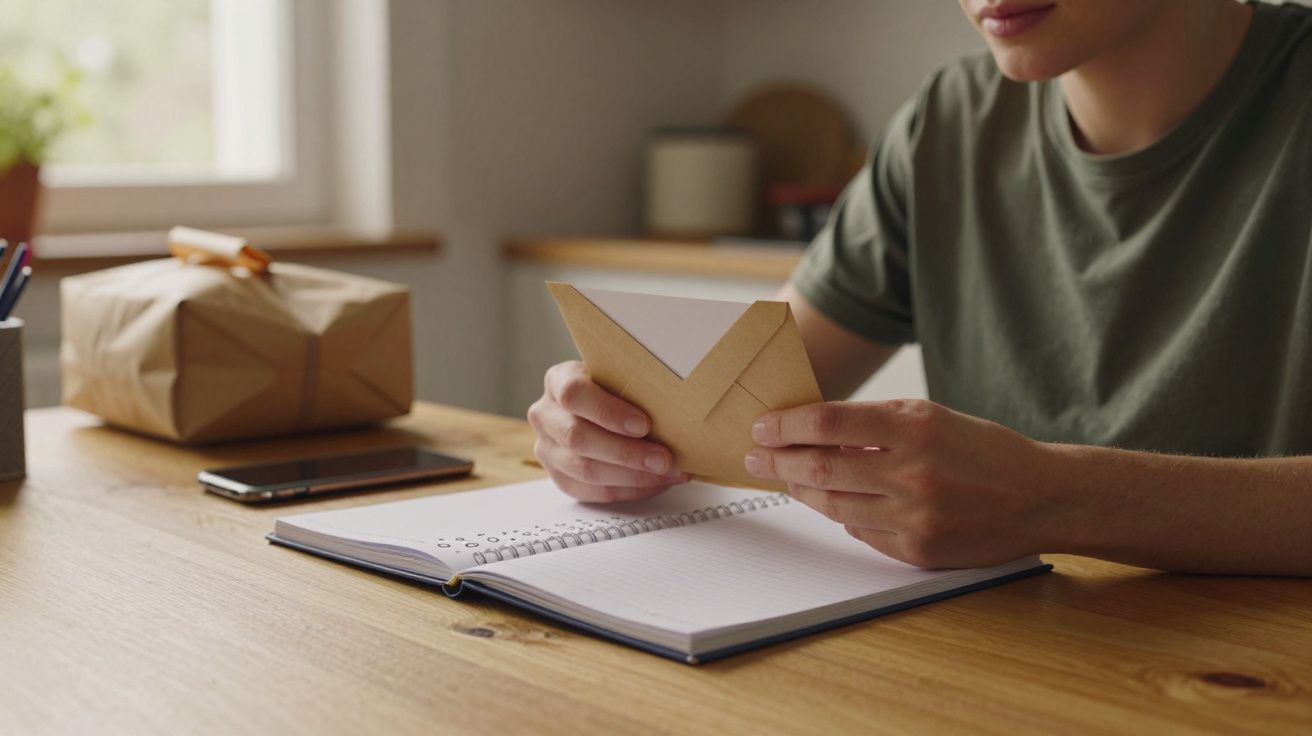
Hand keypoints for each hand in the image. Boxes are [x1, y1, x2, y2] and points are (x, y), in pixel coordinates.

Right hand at [528, 361, 688, 502]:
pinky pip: (594, 492)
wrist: (599, 408)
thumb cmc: (617, 390)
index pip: (574, 394)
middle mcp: (545, 415)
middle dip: (626, 452)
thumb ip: (635, 389)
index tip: (644, 424)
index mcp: (558, 381)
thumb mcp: (620, 377)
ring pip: (585, 470)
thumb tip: (675, 412)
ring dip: (632, 476)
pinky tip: (656, 482)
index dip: (608, 411)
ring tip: (667, 473)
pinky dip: (630, 490)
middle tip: (664, 458)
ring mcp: (548, 450)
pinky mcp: (560, 478)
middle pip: (578, 437)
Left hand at [744, 399, 1062, 567]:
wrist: (1042, 497)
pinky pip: (861, 531)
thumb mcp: (932, 417)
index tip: (763, 426)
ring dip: (801, 491)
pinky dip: (844, 514)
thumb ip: (875, 424)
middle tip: (756, 456)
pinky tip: (833, 501)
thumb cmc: (984, 450)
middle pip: (821, 468)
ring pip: (834, 505)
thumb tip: (814, 432)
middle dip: (778, 461)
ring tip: (784, 478)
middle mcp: (913, 473)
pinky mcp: (917, 551)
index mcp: (915, 428)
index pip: (829, 423)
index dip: (787, 424)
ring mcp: (914, 517)